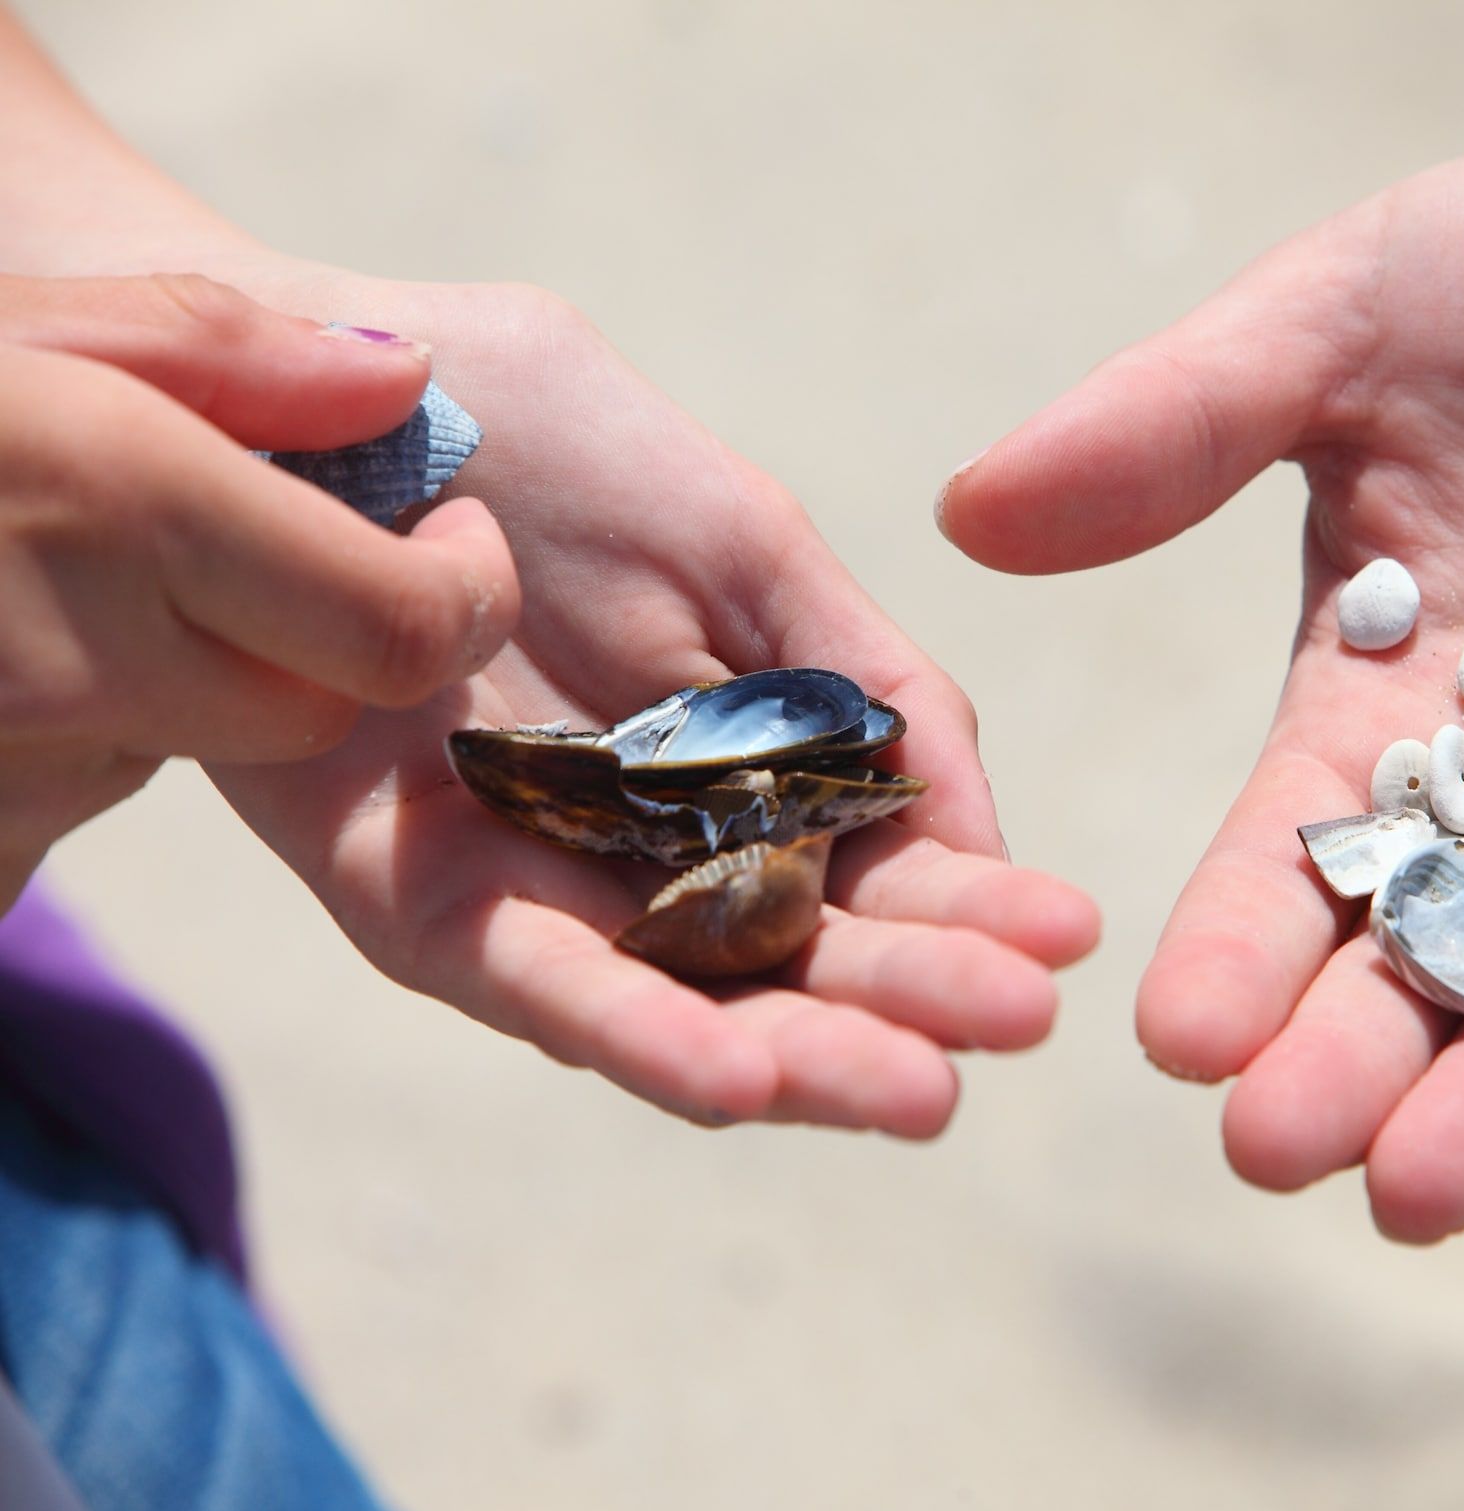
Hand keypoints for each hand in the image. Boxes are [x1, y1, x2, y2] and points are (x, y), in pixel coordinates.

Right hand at [0, 273, 516, 909]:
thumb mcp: (24, 322)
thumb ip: (237, 355)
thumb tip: (411, 386)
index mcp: (120, 510)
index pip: (410, 634)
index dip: (458, 597)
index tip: (445, 545)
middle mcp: (75, 667)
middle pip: (320, 710)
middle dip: (312, 637)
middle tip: (206, 545)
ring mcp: (8, 774)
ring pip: (185, 747)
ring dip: (158, 680)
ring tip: (22, 582)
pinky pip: (63, 797)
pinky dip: (51, 735)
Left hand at [206, 266, 1099, 1137]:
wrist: (334, 404)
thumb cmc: (552, 446)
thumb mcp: (749, 542)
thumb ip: (865, 682)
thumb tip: (974, 836)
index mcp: (756, 777)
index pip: (883, 872)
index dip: (975, 909)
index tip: (1069, 936)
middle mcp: (663, 859)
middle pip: (802, 962)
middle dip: (913, 1000)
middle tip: (1021, 1028)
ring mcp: (549, 894)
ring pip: (691, 1008)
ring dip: (804, 1057)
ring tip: (919, 1094)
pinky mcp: (421, 907)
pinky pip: (535, 987)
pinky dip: (633, 1034)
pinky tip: (736, 1078)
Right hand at [937, 103, 1463, 1234]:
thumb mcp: (1343, 319)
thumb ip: (1172, 425)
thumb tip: (968, 516)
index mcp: (1383, 685)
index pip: (1297, 840)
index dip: (1238, 940)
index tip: (1169, 1040)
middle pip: (1423, 940)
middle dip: (1355, 1053)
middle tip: (1283, 1156)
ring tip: (1418, 1194)